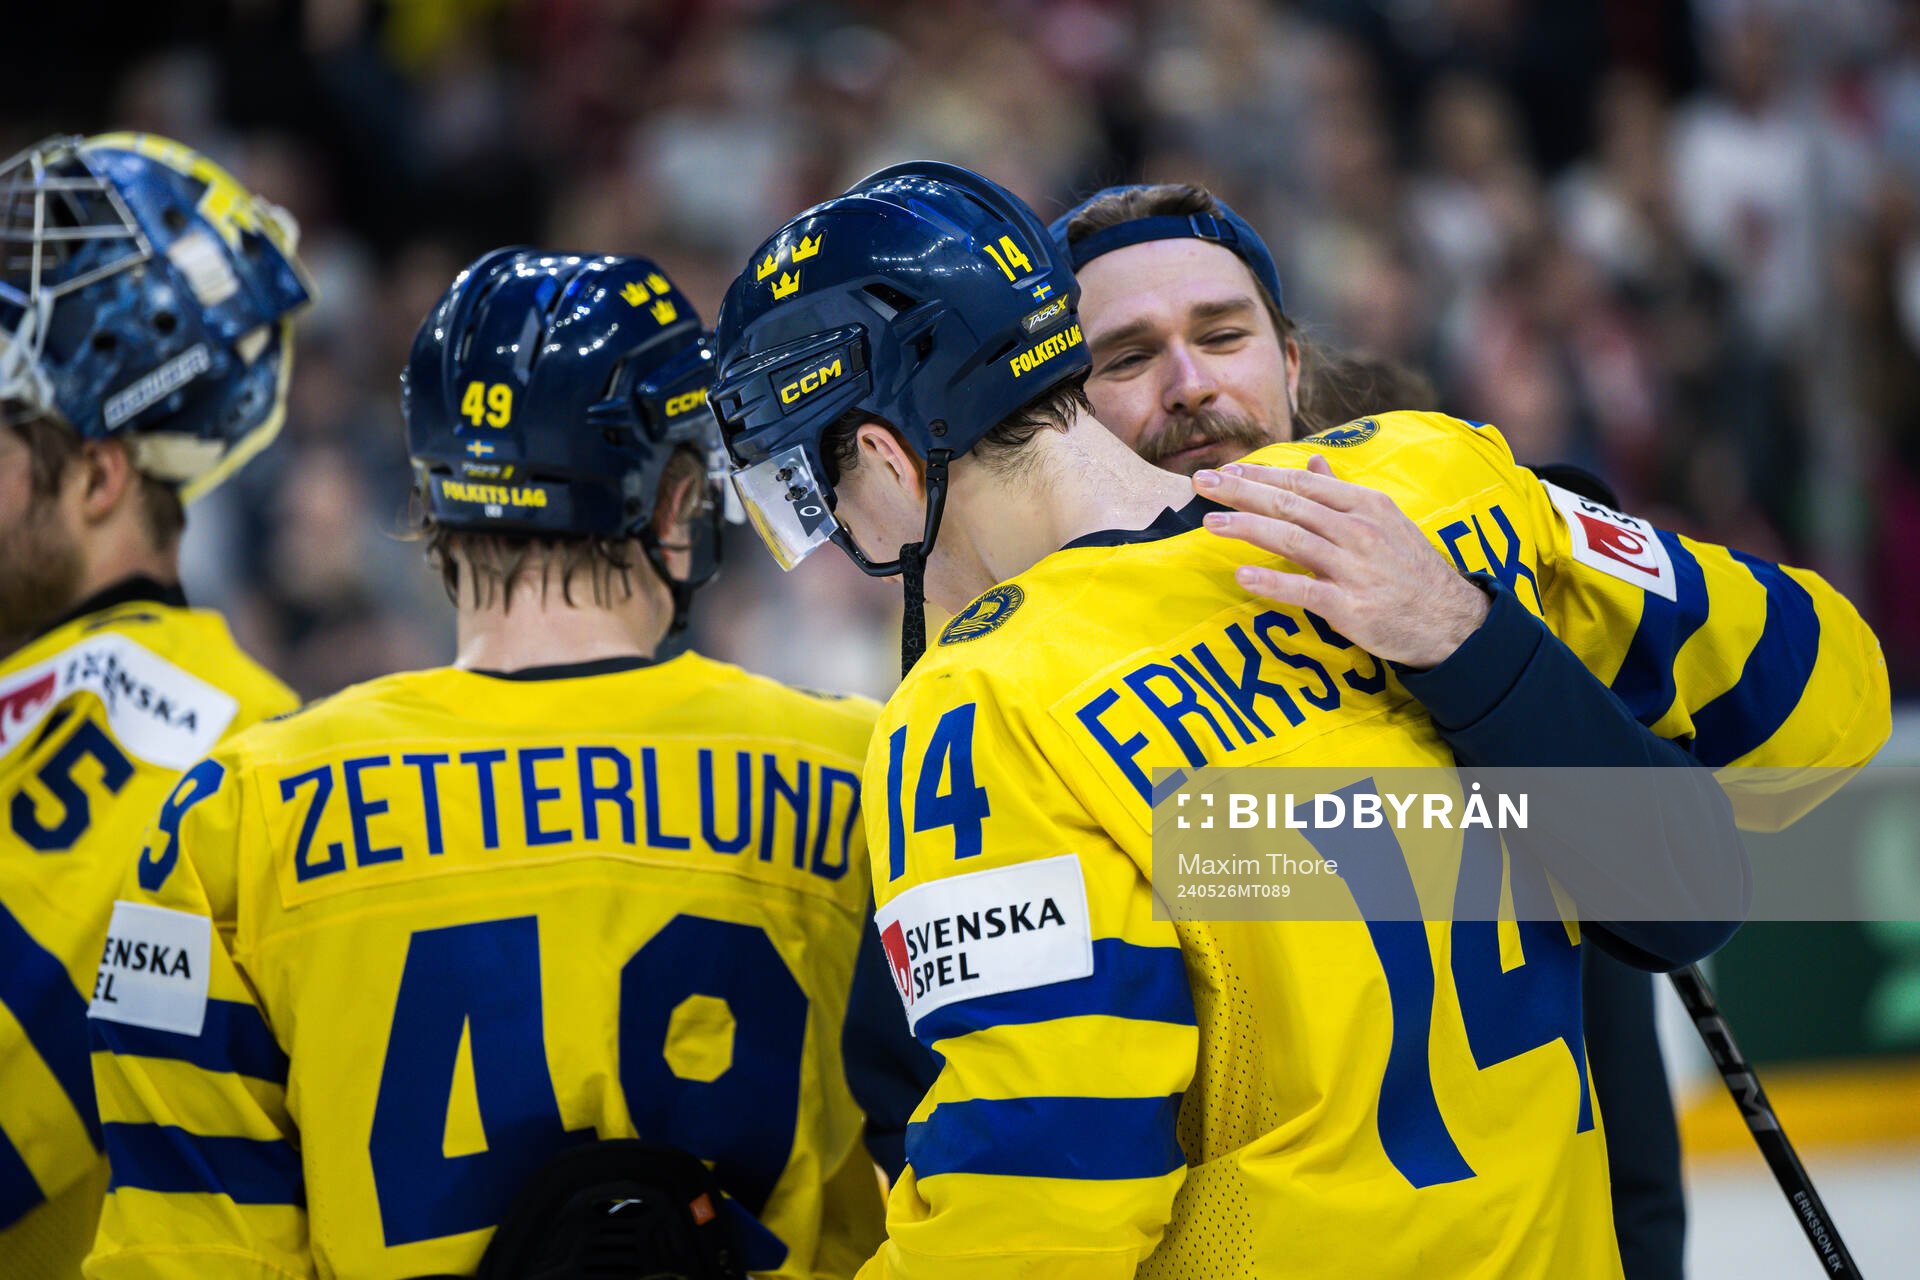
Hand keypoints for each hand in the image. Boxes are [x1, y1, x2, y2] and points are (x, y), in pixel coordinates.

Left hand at [1193, 455, 1489, 669]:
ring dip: (1246, 528)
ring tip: (1209, 523)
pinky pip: (1304, 591)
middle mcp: (1358, 530)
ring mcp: (1355, 568)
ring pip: (1291, 540)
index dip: (1261, 476)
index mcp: (1365, 505)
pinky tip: (1242, 575)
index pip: (1303, 484)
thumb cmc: (1409, 568)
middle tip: (1201, 483)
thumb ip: (1342, 492)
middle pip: (1289, 505)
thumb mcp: (1384, 520)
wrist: (1450, 620)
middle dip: (1241, 491)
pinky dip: (1271, 582)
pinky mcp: (1351, 607)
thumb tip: (1313, 463)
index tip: (1226, 471)